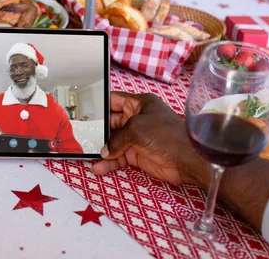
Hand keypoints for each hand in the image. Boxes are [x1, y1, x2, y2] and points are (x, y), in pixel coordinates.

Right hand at [91, 92, 205, 185]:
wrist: (187, 160)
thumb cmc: (167, 136)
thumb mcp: (137, 129)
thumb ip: (117, 138)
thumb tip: (105, 150)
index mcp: (139, 104)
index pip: (114, 100)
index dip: (100, 104)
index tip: (85, 111)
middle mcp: (136, 119)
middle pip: (110, 123)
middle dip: (97, 131)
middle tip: (81, 136)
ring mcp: (137, 137)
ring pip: (113, 142)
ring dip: (101, 149)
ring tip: (86, 155)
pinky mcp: (137, 154)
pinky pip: (118, 157)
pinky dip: (109, 163)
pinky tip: (99, 168)